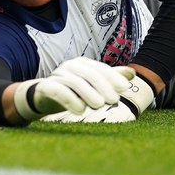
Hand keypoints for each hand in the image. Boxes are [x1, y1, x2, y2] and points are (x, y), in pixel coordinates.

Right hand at [13, 58, 134, 121]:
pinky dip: (70, 100)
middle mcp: (70, 66)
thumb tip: (133, 74)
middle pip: (89, 74)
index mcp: (82, 64)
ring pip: (75, 82)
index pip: (100, 68)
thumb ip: (110, 79)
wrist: (42, 96)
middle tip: (114, 100)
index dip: (113, 77)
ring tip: (99, 106)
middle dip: (103, 86)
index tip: (124, 89)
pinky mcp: (46, 87)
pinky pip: (58, 91)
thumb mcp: (91, 84)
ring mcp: (57, 76)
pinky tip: (80, 111)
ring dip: (88, 94)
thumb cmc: (72, 90)